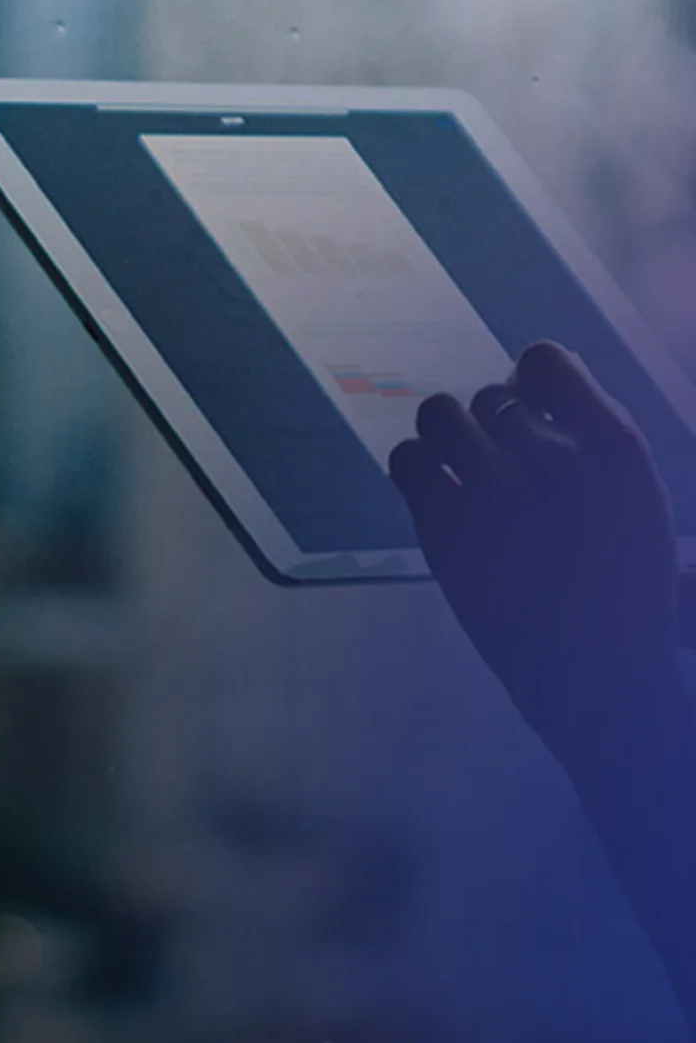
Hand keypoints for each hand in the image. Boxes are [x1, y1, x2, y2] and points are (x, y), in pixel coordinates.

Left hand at [389, 341, 682, 769]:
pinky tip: (436, 494)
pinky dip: (416, 469)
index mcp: (616, 446)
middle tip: (502, 474)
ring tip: (463, 474)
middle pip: (491, 396)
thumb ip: (586, 441)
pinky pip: (407, 458)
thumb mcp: (635, 502)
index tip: (529, 414)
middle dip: (492, 428)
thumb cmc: (624, 593)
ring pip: (440, 412)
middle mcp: (556, 456)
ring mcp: (497, 490)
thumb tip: (521, 390)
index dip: (526, 383)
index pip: (543, 359)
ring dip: (447, 437)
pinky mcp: (446, 529)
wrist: (601, 683)